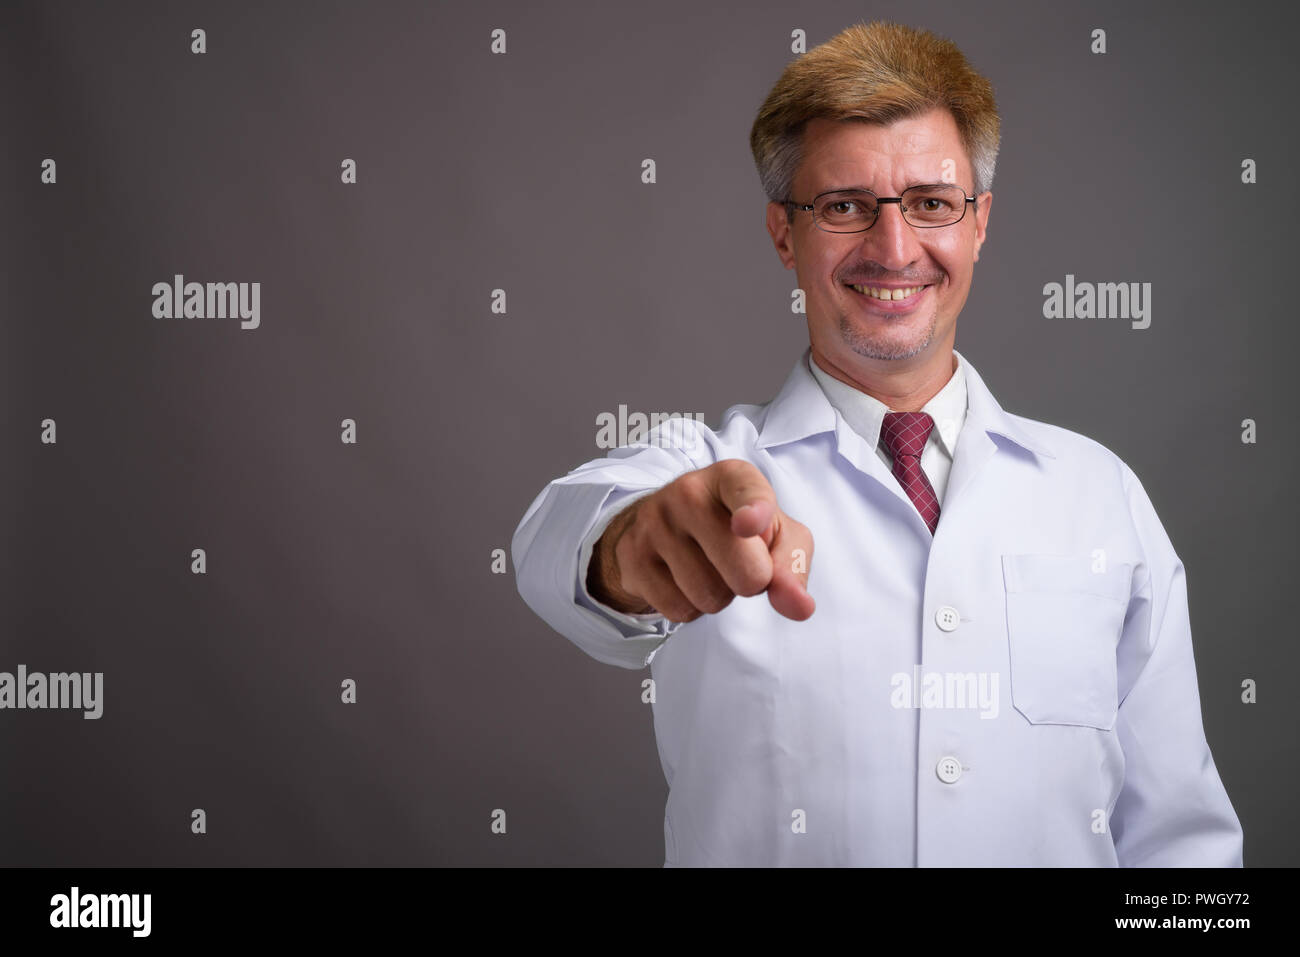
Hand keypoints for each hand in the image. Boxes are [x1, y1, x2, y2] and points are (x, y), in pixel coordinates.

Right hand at [587, 458, 814, 621]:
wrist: (665, 526)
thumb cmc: (733, 527)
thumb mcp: (775, 535)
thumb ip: (793, 566)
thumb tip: (799, 607)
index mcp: (732, 477)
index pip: (747, 492)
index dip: (754, 512)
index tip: (748, 525)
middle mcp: (688, 491)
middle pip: (744, 571)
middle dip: (752, 583)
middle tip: (739, 562)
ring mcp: (654, 522)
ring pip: (709, 596)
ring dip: (719, 596)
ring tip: (708, 567)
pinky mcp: (632, 556)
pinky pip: (679, 610)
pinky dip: (690, 607)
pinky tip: (682, 579)